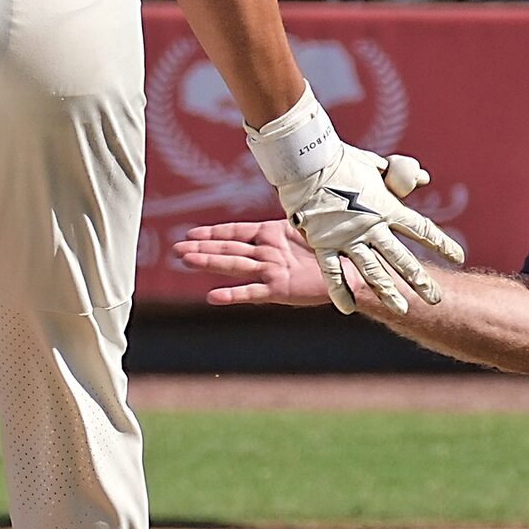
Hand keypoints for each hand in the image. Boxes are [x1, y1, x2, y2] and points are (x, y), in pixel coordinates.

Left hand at [172, 219, 330, 306]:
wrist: (353, 272)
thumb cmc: (330, 253)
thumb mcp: (302, 238)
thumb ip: (281, 236)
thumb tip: (267, 231)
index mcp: (273, 233)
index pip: (234, 231)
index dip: (211, 232)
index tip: (190, 234)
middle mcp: (269, 249)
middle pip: (228, 246)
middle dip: (200, 247)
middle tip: (175, 248)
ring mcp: (273, 267)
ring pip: (233, 263)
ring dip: (208, 260)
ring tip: (184, 259)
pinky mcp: (280, 288)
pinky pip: (251, 291)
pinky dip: (231, 294)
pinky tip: (212, 297)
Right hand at [244, 93, 465, 313]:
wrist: (306, 160)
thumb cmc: (342, 160)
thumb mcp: (376, 166)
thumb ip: (400, 176)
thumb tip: (424, 179)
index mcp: (386, 206)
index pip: (421, 229)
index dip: (441, 244)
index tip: (458, 257)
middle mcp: (370, 226)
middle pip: (400, 258)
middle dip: (419, 279)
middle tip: (435, 298)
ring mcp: (346, 237)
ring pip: (371, 271)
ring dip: (387, 292)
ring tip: (402, 309)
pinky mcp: (322, 243)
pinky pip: (332, 272)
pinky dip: (340, 291)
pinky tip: (349, 308)